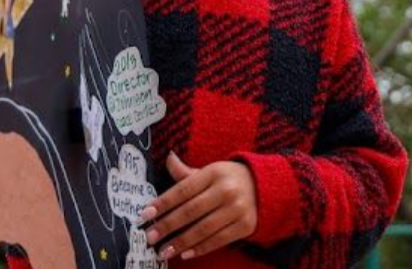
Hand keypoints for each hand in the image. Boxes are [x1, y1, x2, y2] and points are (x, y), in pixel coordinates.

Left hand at [138, 152, 257, 260]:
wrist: (267, 187)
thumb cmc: (230, 179)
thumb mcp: (211, 171)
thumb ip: (186, 172)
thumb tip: (168, 157)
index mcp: (215, 172)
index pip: (183, 189)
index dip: (163, 203)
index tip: (144, 214)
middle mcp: (227, 190)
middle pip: (191, 211)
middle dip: (167, 225)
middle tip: (149, 237)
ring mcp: (238, 208)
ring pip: (203, 229)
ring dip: (180, 242)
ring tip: (162, 251)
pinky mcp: (245, 225)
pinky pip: (218, 240)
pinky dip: (200, 248)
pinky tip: (184, 253)